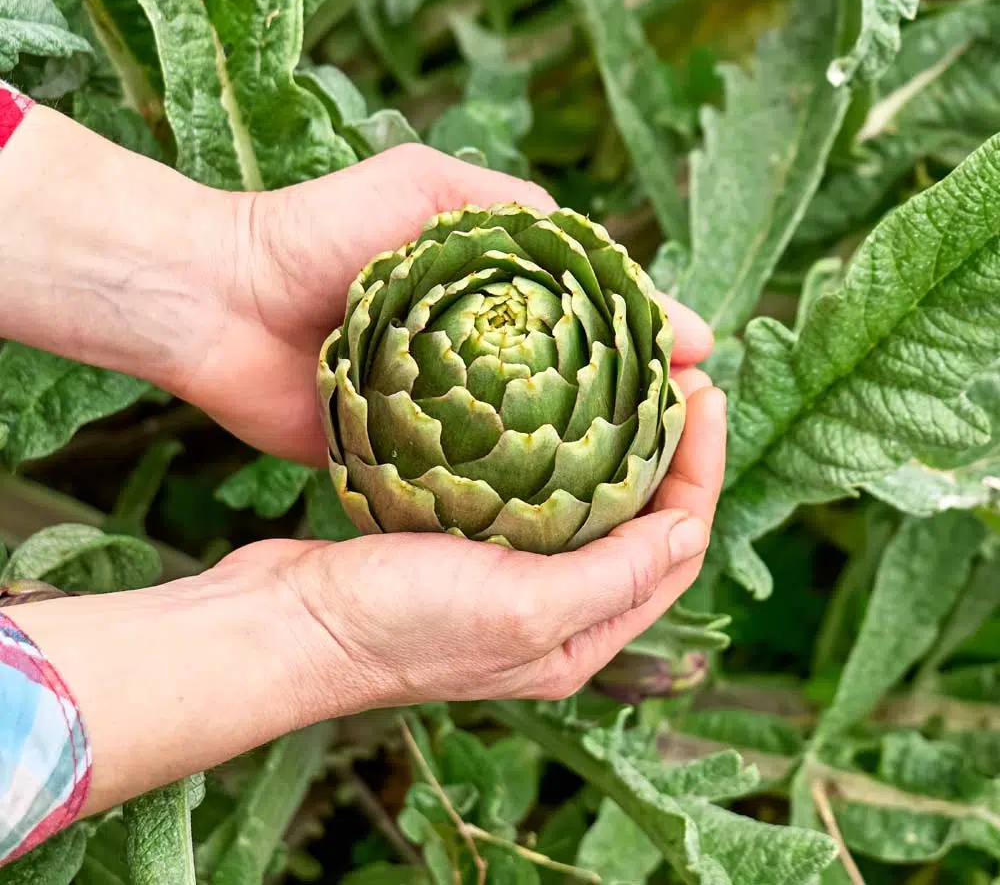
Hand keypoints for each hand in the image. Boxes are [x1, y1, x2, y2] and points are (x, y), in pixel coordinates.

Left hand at [181, 143, 714, 464]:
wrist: (219, 301)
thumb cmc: (318, 233)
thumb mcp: (424, 187)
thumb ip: (507, 207)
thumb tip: (604, 248)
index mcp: (489, 299)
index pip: (592, 318)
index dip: (650, 336)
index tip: (702, 358)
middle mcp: (477, 359)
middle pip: (576, 387)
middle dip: (639, 406)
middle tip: (693, 426)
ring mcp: (444, 413)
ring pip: (534, 443)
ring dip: (592, 462)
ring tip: (653, 482)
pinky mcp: (403, 459)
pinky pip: (471, 484)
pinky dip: (515, 499)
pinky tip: (568, 519)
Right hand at [235, 371, 725, 708]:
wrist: (289, 623)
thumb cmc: (398, 625)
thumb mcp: (523, 607)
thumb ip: (614, 577)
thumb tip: (691, 531)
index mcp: (580, 636)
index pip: (673, 545)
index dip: (700, 468)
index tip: (703, 392)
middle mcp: (554, 609)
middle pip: (639, 523)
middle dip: (669, 451)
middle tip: (678, 375)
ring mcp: (508, 576)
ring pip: (588, 504)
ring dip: (616, 446)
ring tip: (630, 380)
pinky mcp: (464, 545)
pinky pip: (533, 494)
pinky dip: (555, 451)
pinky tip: (552, 407)